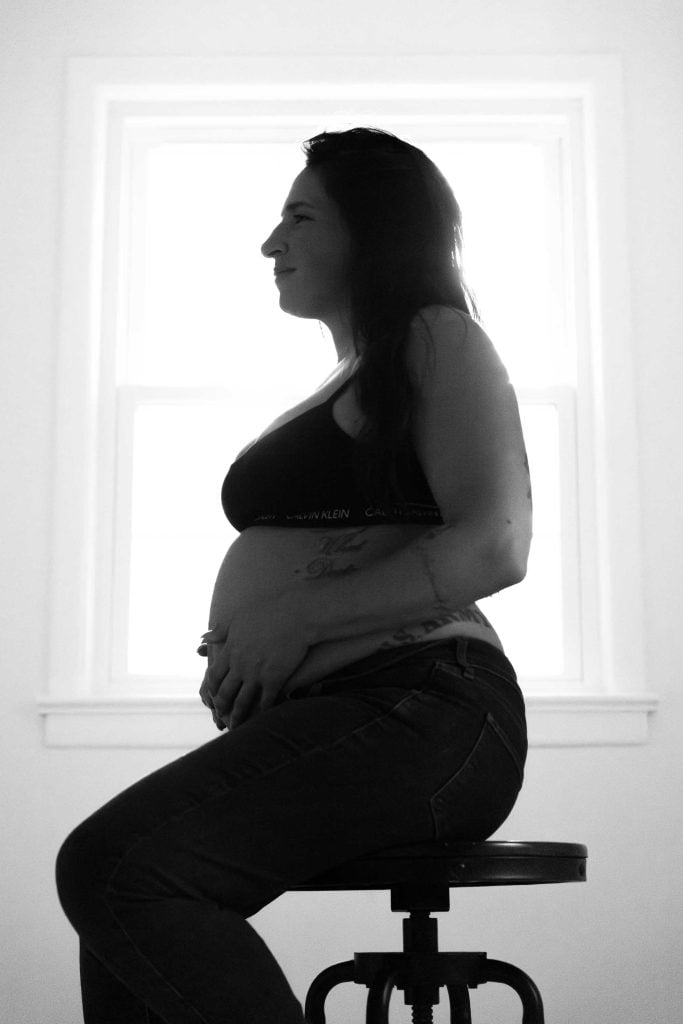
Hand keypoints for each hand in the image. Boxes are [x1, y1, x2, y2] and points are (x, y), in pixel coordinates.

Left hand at [199, 592, 311, 729]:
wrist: (297, 614)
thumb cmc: (270, 612)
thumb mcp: (239, 618)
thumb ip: (220, 631)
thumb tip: (203, 637)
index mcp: (230, 650)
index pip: (214, 676)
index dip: (212, 690)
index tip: (212, 696)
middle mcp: (240, 664)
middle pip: (225, 693)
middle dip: (222, 707)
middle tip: (221, 716)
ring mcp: (257, 673)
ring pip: (242, 701)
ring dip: (238, 716)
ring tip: (236, 726)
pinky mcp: (275, 678)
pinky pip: (265, 701)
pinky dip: (262, 712)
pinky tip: (261, 717)